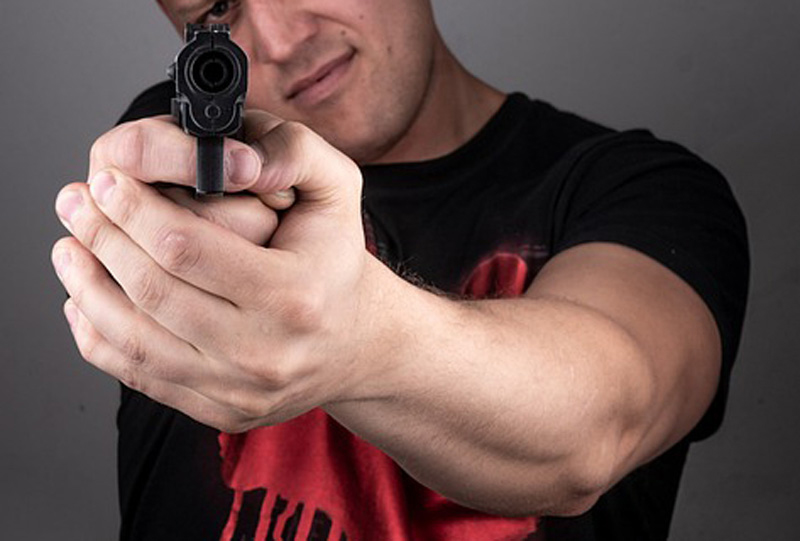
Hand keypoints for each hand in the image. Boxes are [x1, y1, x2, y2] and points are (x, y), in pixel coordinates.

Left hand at [52, 112, 388, 431]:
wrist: (356, 340)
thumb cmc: (336, 260)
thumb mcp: (338, 189)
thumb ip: (294, 152)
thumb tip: (232, 156)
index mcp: (294, 293)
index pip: (184, 247)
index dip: (131, 208)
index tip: (104, 180)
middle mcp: (267, 351)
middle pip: (152, 291)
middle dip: (100, 238)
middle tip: (74, 203)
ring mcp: (241, 389)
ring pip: (134, 340)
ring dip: (86, 287)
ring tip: (69, 248)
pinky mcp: (221, 411)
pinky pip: (140, 375)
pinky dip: (98, 336)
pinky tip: (83, 301)